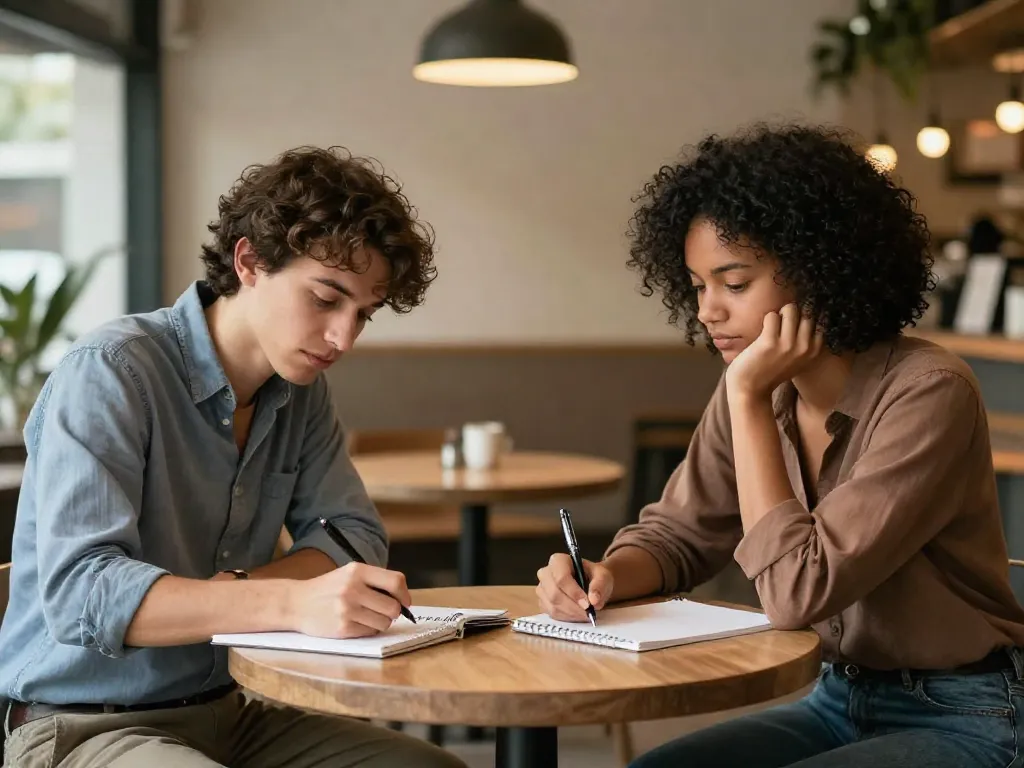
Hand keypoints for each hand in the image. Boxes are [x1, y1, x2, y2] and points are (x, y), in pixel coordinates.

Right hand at [289, 562, 410, 637]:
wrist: (295, 603)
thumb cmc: (327, 589)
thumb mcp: (349, 574)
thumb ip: (374, 581)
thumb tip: (402, 600)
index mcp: (357, 571)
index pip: (395, 581)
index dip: (404, 594)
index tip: (404, 602)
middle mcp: (353, 588)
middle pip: (393, 606)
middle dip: (393, 612)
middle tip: (385, 612)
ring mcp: (347, 609)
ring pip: (384, 622)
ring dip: (381, 622)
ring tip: (367, 617)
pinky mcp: (343, 627)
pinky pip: (370, 632)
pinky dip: (368, 630)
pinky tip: (356, 623)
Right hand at [536, 553, 613, 621]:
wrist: (590, 583)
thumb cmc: (594, 576)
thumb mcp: (602, 576)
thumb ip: (599, 585)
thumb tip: (594, 600)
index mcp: (558, 560)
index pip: (561, 577)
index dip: (574, 592)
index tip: (588, 604)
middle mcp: (545, 573)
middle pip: (554, 593)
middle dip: (573, 606)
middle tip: (588, 613)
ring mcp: (542, 588)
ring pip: (553, 605)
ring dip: (571, 613)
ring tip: (585, 614)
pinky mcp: (542, 602)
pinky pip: (552, 613)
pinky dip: (566, 617)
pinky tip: (577, 615)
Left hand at [725, 303, 822, 399]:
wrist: (750, 389)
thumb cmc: (771, 370)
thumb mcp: (798, 358)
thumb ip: (806, 340)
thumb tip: (809, 311)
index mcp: (814, 351)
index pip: (819, 319)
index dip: (805, 317)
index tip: (794, 325)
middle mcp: (805, 347)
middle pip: (806, 312)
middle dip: (792, 314)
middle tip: (781, 326)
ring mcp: (788, 345)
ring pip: (790, 309)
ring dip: (779, 314)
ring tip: (772, 328)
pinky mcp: (770, 342)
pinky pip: (772, 316)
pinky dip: (766, 319)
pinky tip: (763, 332)